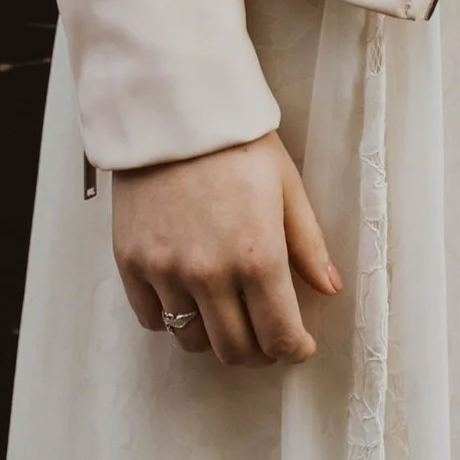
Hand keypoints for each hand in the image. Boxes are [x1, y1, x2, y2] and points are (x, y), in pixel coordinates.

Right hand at [113, 132, 340, 365]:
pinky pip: (151, 320)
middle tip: (267, 335)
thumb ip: (308, 244)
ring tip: (226, 312)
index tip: (298, 345)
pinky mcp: (131, 263)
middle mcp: (209, 273)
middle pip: (235, 351)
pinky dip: (170, 318)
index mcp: (257, 255)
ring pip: (192, 341)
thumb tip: (329, 288)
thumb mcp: (286, 185)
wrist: (172, 106)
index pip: (279, 336)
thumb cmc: (236, 141)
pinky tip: (187, 295)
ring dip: (214, 337)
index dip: (294, 349)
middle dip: (258, 352)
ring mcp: (166, 271)